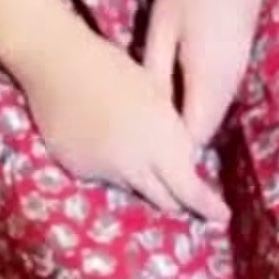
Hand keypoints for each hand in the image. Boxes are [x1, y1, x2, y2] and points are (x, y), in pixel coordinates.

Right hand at [22, 24, 229, 222]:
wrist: (57, 62)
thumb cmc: (113, 68)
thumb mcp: (157, 98)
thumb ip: (172, 137)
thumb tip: (185, 162)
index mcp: (159, 143)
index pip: (189, 189)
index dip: (207, 206)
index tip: (221, 217)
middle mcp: (133, 166)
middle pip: (164, 200)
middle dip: (177, 198)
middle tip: (186, 194)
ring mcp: (103, 171)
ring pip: (134, 189)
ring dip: (141, 179)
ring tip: (135, 150)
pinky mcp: (78, 171)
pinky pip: (104, 178)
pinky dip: (111, 168)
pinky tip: (102, 141)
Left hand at [144, 0, 268, 144]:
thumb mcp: (163, 24)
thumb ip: (156, 72)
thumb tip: (146, 112)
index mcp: (207, 81)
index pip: (190, 140)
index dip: (168, 158)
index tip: (140, 161)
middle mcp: (227, 86)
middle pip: (201, 134)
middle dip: (174, 149)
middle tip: (138, 153)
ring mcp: (236, 76)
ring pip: (208, 118)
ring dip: (183, 128)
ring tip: (149, 132)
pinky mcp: (237, 64)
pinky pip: (214, 100)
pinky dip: (192, 108)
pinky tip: (169, 102)